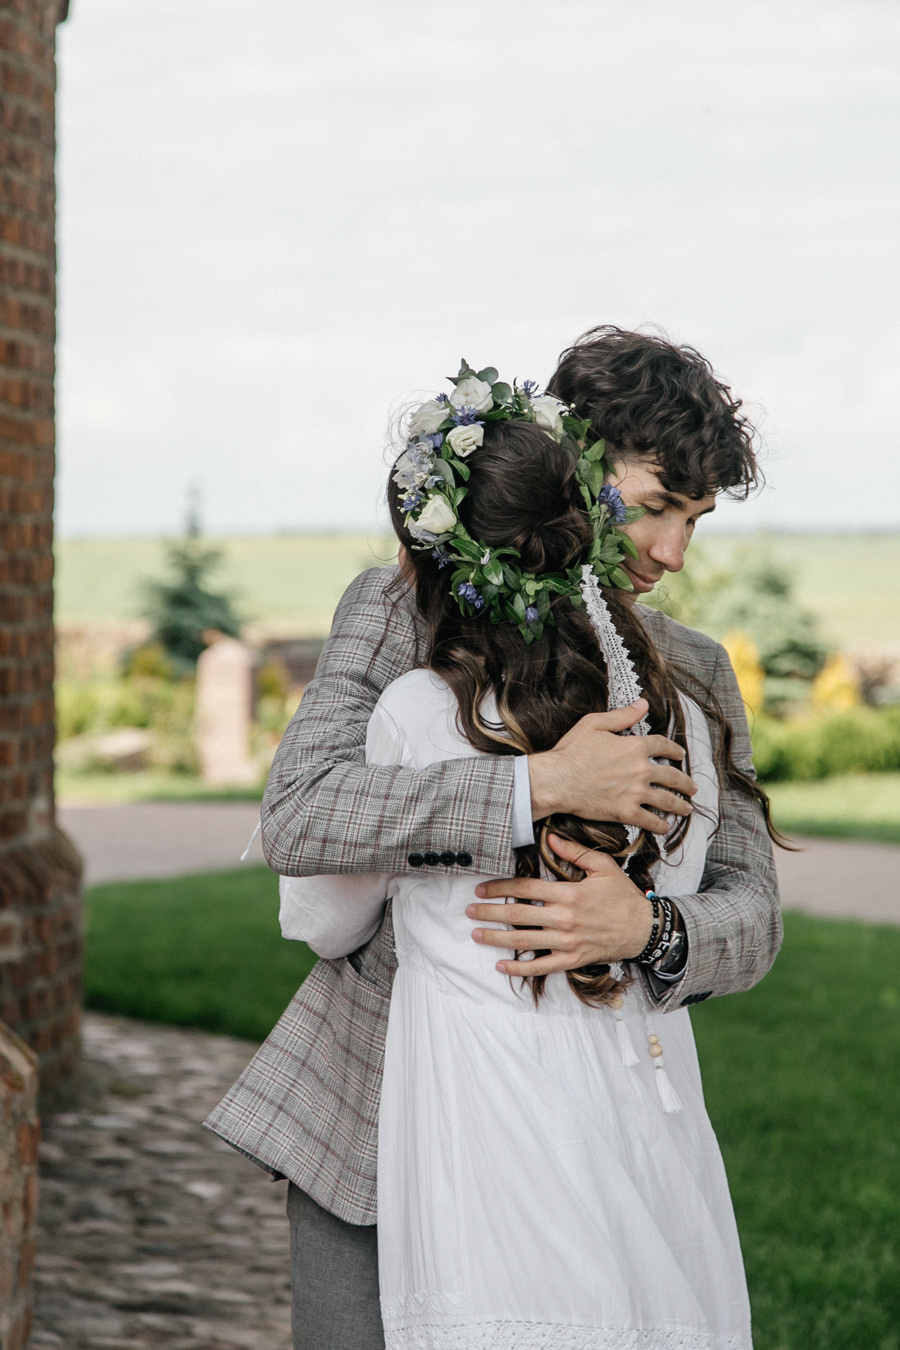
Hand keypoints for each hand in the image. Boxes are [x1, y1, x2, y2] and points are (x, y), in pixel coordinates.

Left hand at [466, 834, 654, 976]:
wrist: (643, 929)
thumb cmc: (623, 896)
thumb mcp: (603, 867)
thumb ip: (575, 853)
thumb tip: (550, 839)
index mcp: (568, 893)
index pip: (526, 888)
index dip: (501, 887)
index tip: (482, 888)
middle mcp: (564, 918)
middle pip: (518, 914)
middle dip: (490, 912)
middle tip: (469, 910)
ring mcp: (566, 942)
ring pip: (523, 941)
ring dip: (496, 938)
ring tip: (476, 934)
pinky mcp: (572, 960)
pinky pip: (541, 967)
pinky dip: (519, 969)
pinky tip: (500, 966)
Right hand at [527, 698, 695, 834]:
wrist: (557, 780)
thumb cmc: (572, 751)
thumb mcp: (594, 724)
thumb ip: (622, 715)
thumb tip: (643, 704)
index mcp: (635, 746)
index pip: (663, 746)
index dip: (674, 749)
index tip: (680, 754)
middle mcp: (641, 769)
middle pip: (672, 776)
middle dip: (685, 782)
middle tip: (692, 787)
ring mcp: (636, 792)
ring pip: (667, 800)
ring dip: (680, 805)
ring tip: (687, 809)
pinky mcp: (626, 812)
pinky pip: (650, 821)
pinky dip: (660, 825)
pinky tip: (666, 827)